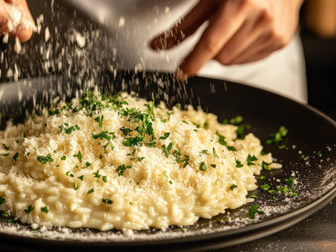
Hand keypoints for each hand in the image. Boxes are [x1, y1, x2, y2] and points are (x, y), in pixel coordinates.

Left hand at [150, 0, 303, 79]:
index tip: (180, 73)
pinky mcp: (280, 41)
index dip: (192, 62)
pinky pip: (248, 60)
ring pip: (233, 61)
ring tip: (232, 28)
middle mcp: (261, 19)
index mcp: (242, 4)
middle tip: (215, 30)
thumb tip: (158, 45)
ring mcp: (274, 32)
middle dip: (210, 50)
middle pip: (221, 57)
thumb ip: (185, 25)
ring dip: (225, 51)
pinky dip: (239, 51)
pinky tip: (244, 33)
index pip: (210, 44)